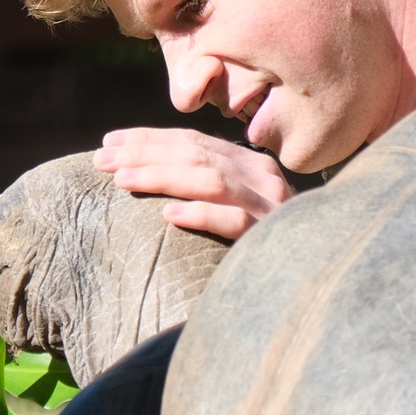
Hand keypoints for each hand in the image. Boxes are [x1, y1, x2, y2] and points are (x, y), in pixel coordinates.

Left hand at [94, 126, 291, 241]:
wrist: (314, 275)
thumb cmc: (266, 243)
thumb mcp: (242, 204)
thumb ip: (210, 186)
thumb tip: (149, 174)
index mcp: (250, 166)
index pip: (194, 141)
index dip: (148, 139)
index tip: (108, 142)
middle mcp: (261, 178)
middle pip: (196, 154)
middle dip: (144, 153)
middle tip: (102, 160)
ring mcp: (268, 206)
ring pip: (211, 180)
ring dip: (162, 176)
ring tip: (124, 180)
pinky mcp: (269, 236)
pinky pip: (233, 220)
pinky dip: (199, 213)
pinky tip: (168, 215)